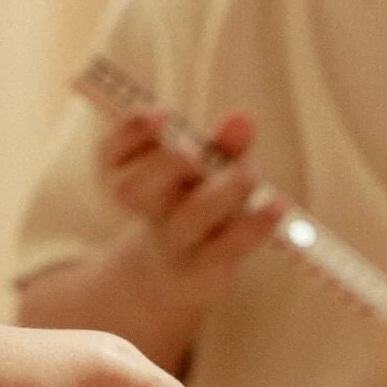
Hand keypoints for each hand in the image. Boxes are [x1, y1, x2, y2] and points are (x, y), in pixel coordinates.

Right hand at [101, 107, 282, 314]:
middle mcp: (147, 211)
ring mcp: (175, 243)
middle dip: (167, 165)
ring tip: (250, 175)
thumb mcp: (208, 168)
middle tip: (196, 152)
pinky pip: (227, 249)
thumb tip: (242, 118)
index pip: (110, 154)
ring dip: (220, 193)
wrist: (185, 271)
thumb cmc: (197, 202)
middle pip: (132, 192)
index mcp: (130, 176)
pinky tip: (277, 207)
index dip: (130, 134)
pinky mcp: (206, 270)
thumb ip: (224, 144)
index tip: (162, 115)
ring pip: (186, 221)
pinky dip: (253, 227)